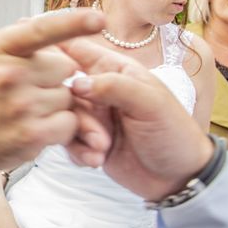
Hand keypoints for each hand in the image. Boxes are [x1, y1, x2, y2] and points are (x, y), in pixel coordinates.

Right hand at [0, 9, 105, 170]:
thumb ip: (23, 39)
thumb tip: (66, 23)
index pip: (42, 30)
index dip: (74, 22)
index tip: (99, 17)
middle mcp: (9, 73)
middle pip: (65, 66)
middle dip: (56, 77)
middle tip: (30, 88)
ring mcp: (20, 105)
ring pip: (68, 95)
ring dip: (57, 104)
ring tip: (28, 110)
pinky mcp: (31, 134)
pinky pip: (69, 122)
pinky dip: (60, 127)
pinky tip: (37, 126)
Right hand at [61, 38, 213, 200]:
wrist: (181, 179)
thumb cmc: (174, 133)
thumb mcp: (151, 103)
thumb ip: (114, 86)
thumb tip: (76, 83)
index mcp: (113, 68)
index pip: (74, 48)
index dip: (55, 53)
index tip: (46, 70)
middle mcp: (97, 88)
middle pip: (62, 87)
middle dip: (74, 113)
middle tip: (98, 135)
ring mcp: (90, 115)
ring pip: (61, 116)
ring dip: (78, 135)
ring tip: (103, 149)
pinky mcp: (85, 140)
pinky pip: (65, 141)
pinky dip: (77, 152)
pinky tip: (97, 160)